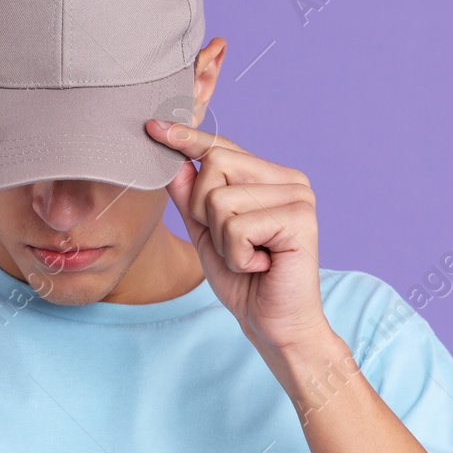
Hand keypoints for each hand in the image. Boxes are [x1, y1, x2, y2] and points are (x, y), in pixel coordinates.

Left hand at [152, 119, 334, 357]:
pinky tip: (260, 266)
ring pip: (220, 199)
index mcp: (270, 178)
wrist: (275, 326)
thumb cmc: (245, 282)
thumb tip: (173, 159)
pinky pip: (237, 227)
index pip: (222, 147)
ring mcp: (298, 196)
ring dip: (221, 241)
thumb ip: (190, 198)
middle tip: (233, 244)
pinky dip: (237, 256)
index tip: (153, 127)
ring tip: (248, 258)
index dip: (187, 138)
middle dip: (203, 211)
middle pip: (214, 165)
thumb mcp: (206, 234)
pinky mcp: (300, 220)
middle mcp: (289, 179)